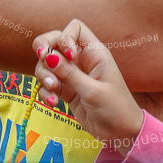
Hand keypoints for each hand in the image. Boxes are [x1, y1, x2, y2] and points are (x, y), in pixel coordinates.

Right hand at [33, 19, 144, 155]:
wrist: (120, 134)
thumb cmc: (115, 108)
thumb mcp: (93, 90)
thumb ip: (69, 73)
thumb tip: (48, 56)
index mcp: (94, 53)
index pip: (74, 28)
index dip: (65, 36)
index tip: (67, 55)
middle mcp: (81, 60)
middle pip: (54, 41)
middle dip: (44, 48)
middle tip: (42, 59)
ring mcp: (72, 74)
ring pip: (47, 64)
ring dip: (44, 75)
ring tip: (54, 91)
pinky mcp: (66, 90)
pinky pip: (47, 84)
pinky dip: (45, 92)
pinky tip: (53, 103)